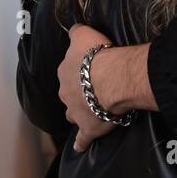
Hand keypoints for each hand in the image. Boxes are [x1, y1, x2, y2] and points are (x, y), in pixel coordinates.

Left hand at [56, 24, 118, 152]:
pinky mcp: (88, 129)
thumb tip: (73, 29)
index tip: (90, 70)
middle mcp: (66, 93)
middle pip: (69, 93)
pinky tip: (80, 147)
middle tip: (93, 89)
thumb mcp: (84, 34)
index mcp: (65, 72)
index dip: (79, 71)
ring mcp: (76, 112)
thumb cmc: (98, 54)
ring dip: (79, 113)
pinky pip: (82, 139)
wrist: (111, 78)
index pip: (68, 71)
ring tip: (90, 113)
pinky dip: (81, 143)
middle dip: (77, 93)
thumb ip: (76, 32)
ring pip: (73, 114)